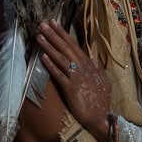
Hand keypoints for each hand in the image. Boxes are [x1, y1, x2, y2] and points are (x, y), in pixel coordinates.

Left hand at [37, 20, 111, 141]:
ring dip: (49, 46)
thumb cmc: (101, 102)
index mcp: (90, 65)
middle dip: (54, 35)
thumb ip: (97, 70)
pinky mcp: (70, 88)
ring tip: (39, 35)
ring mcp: (77, 77)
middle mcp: (83, 68)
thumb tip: (93, 60)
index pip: (74, 46)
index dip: (63, 34)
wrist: (102, 118)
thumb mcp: (103, 82)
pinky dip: (51, 64)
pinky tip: (42, 56)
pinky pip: (59, 74)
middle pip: (66, 48)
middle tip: (43, 23)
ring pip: (61, 58)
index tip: (54, 24)